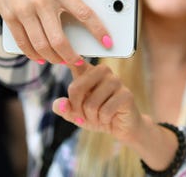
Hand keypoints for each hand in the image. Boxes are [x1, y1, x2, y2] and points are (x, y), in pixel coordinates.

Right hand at [0, 0, 112, 63]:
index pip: (84, 13)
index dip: (98, 30)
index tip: (107, 42)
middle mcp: (41, 1)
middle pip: (59, 39)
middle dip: (71, 56)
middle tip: (79, 62)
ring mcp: (24, 11)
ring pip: (40, 45)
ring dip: (53, 58)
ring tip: (61, 60)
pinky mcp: (10, 17)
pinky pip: (22, 43)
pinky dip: (32, 54)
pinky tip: (41, 57)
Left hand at [52, 62, 180, 170]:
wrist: (121, 127)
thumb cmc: (97, 116)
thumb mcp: (76, 114)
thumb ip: (64, 108)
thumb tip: (60, 103)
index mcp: (88, 71)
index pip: (74, 62)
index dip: (65, 60)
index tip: (59, 58)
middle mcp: (102, 71)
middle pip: (76, 88)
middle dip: (77, 109)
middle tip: (84, 115)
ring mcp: (116, 81)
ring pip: (91, 104)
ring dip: (92, 117)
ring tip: (99, 117)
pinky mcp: (126, 94)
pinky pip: (104, 111)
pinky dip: (103, 120)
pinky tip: (109, 118)